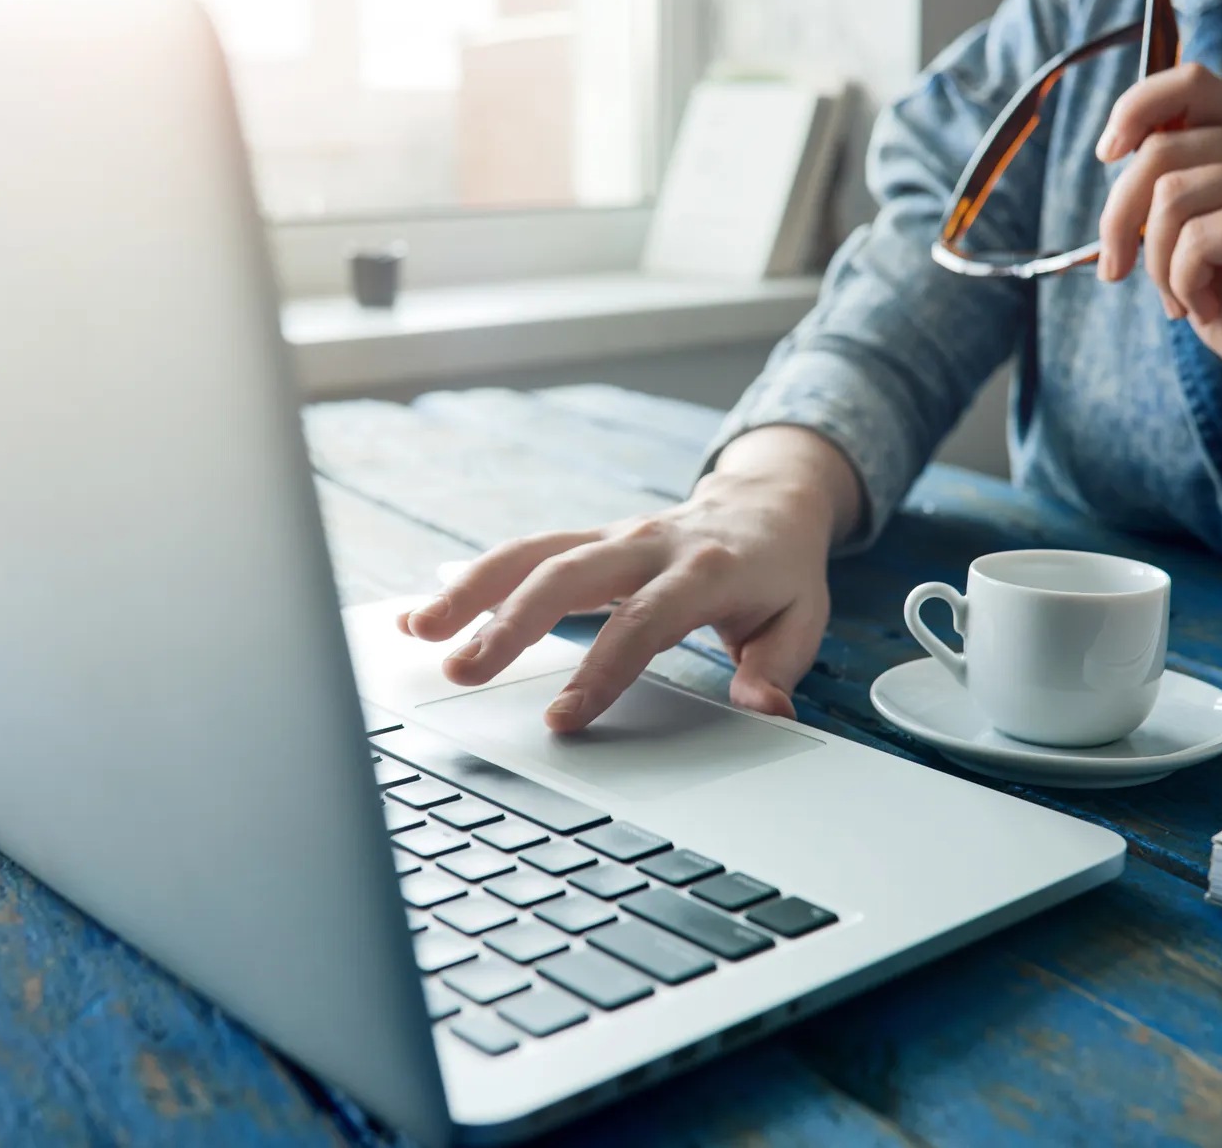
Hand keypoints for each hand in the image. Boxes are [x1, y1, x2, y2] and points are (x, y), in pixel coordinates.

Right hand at [397, 426, 858, 732]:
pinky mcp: (588, 539)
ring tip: (420, 632)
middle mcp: (650, 544)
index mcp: (705, 570)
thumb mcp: (800, 620)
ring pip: (533, 552)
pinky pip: (525, 552)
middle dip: (510, 622)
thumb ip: (777, 668)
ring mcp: (613, 536)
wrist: (766, 505)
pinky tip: (428, 610)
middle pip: (568, 574)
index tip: (562, 717)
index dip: (602, 670)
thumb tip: (763, 710)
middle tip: (462, 671)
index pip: (644, 621)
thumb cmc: (779, 573)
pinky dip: (473, 577)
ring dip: (471, 590)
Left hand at [1093, 63, 1221, 424]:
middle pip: (1161, 150)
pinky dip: (1182, 282)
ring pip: (1172, 197)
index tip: (1106, 155)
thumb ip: (1165, 190)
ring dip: (1156, 261)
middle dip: (1119, 218)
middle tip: (1117, 270)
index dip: (1136, 107)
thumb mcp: (1188, 239)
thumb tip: (1115, 151)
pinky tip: (1207, 304)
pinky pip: (1198, 238)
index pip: (1191, 81)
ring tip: (1182, 295)